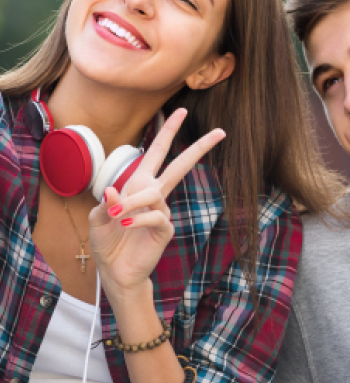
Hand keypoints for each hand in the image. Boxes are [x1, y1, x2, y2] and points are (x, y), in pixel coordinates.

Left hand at [88, 108, 224, 297]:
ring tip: (115, 216)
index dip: (167, 132)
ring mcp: (162, 211)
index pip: (155, 153)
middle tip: (219, 132)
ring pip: (154, 193)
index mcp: (138, 184)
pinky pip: (154, 216)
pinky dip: (137, 219)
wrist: (115, 272)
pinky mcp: (165, 229)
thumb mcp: (97, 220)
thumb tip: (112, 191)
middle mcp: (154, 194)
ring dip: (131, 203)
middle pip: (180, 165)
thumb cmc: (108, 243)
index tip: (180, 110)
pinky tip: (125, 225)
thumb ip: (104, 204)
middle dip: (198, 147)